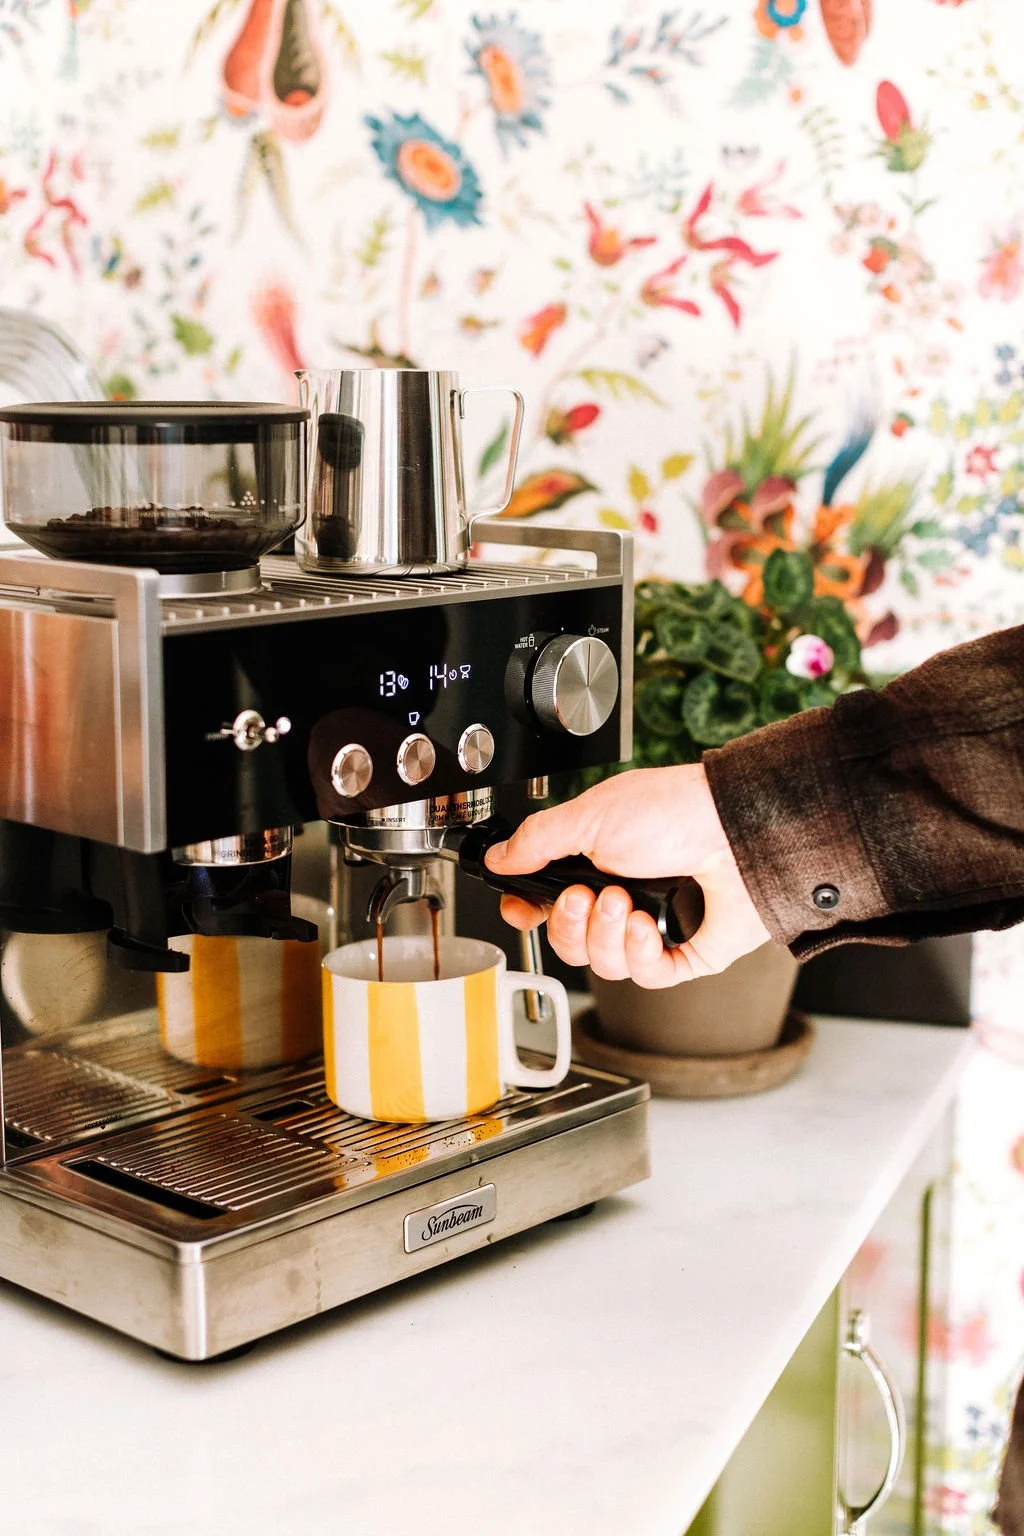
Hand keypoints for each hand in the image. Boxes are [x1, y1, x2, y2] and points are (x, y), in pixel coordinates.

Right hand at [485, 765, 769, 986]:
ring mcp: (655, 926)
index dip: (531, 913)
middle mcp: (623, 897)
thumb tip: (499, 857)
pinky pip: (647, 975)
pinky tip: (646, 927)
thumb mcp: (590, 816)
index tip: (523, 911)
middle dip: (570, 924)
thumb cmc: (675, 811)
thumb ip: (537, 840)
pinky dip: (639, 954)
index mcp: (597, 862)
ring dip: (606, 936)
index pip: (548, 904)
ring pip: (605, 964)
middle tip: (584, 895)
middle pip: (571, 943)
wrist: (738, 827)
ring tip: (624, 902)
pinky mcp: (688, 951)